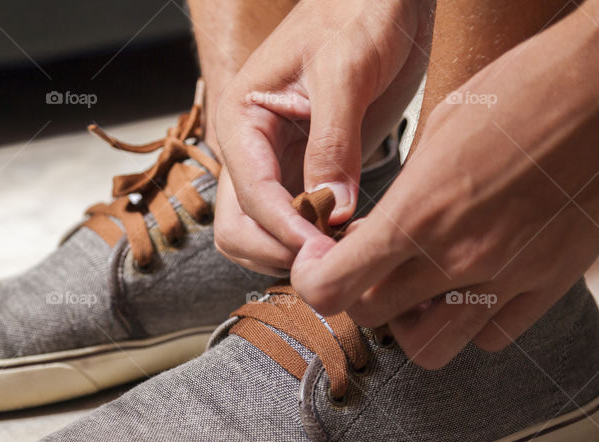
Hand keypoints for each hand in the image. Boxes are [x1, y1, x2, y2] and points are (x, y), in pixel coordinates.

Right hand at [213, 0, 427, 274]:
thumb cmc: (358, 13)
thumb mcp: (346, 71)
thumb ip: (335, 142)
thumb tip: (331, 211)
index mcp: (243, 120)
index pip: (250, 198)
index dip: (285, 230)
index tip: (326, 249)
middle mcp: (253, 150)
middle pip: (240, 231)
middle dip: (281, 252)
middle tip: (333, 259)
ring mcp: (280, 165)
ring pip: (264, 236)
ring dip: (296, 254)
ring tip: (347, 250)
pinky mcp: (310, 172)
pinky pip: (300, 223)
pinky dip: (319, 241)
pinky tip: (354, 237)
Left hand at [291, 0, 598, 367]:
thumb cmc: (527, 86)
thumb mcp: (443, 128)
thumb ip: (405, 194)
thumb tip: (377, 232)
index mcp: (420, 212)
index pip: (331, 288)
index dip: (315, 279)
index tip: (322, 260)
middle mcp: (460, 259)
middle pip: (372, 319)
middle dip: (359, 296)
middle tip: (372, 264)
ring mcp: (510, 278)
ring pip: (430, 349)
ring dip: (413, 322)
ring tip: (423, 281)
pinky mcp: (554, 282)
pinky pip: (492, 336)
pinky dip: (471, 321)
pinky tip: (475, 283)